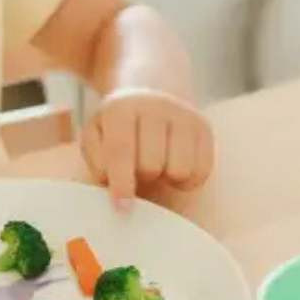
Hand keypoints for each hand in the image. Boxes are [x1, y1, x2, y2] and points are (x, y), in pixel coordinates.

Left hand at [81, 87, 214, 209]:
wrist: (148, 90)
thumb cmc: (116, 125)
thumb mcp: (96, 136)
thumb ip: (98, 162)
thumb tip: (113, 191)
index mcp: (120, 108)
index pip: (121, 151)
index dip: (121, 184)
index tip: (122, 210)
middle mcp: (155, 106)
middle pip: (151, 165)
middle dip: (141, 176)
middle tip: (137, 169)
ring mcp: (184, 114)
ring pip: (180, 170)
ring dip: (166, 178)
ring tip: (158, 165)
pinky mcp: (204, 127)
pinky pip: (202, 171)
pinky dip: (187, 180)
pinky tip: (174, 166)